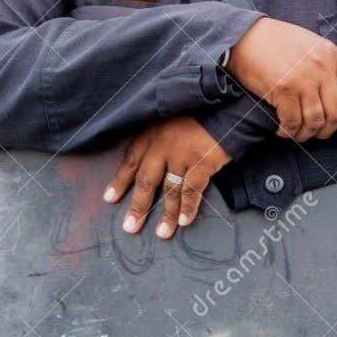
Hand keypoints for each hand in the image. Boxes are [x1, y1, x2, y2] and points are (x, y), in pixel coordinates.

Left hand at [103, 116, 229, 238]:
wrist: (226, 103)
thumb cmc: (199, 113)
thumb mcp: (170, 118)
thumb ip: (159, 137)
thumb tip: (150, 162)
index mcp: (152, 133)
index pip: (130, 160)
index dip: (119, 181)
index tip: (110, 198)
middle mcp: (162, 145)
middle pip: (145, 180)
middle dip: (137, 206)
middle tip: (131, 226)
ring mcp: (182, 154)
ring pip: (169, 190)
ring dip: (166, 214)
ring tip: (162, 233)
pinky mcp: (201, 162)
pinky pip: (191, 190)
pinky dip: (188, 207)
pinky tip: (185, 221)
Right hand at [227, 17, 336, 141]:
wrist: (244, 36)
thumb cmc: (274, 41)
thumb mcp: (309, 43)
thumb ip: (324, 64)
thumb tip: (332, 93)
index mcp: (332, 53)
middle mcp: (321, 67)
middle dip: (328, 130)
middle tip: (317, 133)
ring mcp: (303, 79)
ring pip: (316, 121)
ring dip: (306, 134)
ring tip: (297, 134)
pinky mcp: (283, 90)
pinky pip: (293, 122)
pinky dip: (288, 132)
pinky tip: (282, 130)